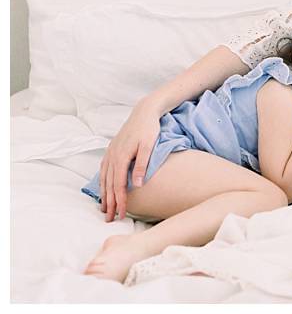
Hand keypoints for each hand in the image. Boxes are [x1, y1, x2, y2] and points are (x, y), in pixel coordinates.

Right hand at [98, 100, 162, 221]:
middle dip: (109, 203)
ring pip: (104, 178)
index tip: (120, 214)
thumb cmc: (149, 129)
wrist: (144, 112)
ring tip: (104, 208)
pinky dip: (102, 182)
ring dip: (104, 194)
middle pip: (109, 185)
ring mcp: (110, 153)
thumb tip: (137, 185)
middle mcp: (112, 156)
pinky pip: (104, 170)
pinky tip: (103, 188)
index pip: (119, 185)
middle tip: (110, 219)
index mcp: (121, 157)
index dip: (120, 201)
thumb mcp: (149, 146)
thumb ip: (142, 165)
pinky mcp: (112, 149)